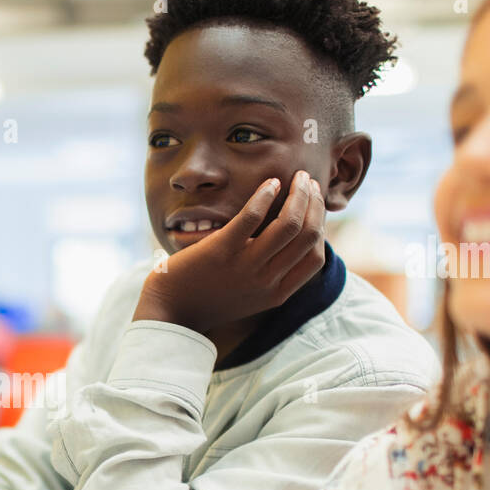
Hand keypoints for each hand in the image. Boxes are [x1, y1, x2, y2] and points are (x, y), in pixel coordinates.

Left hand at [134, 170, 326, 337]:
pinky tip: (270, 183)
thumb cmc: (208, 297)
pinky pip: (251, 217)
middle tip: (308, 182)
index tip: (315, 205)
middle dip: (314, 203)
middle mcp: (266, 282)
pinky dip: (265, 195)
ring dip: (299, 195)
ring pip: (288, 225)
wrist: (169, 311)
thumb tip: (289, 242)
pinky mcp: (221, 251)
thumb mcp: (248, 295)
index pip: (316, 257)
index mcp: (275, 294)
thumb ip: (270, 275)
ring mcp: (245, 267)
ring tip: (297, 177)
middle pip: (307, 236)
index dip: (321, 227)